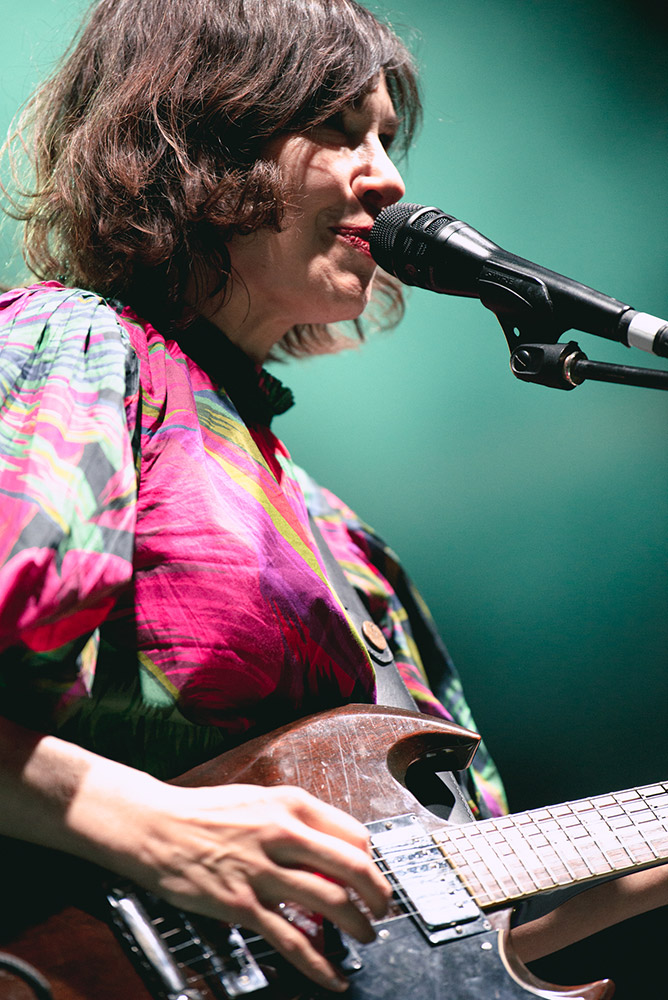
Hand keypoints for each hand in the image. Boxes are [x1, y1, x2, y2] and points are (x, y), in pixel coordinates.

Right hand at [78, 778, 390, 991]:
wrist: (154, 825)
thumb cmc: (204, 812)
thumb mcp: (259, 800)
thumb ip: (295, 822)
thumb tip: (330, 850)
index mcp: (289, 804)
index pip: (353, 834)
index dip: (370, 860)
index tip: (371, 874)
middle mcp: (281, 833)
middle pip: (352, 867)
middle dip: (378, 894)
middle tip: (383, 908)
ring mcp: (262, 871)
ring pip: (330, 902)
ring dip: (357, 925)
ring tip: (365, 935)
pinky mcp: (242, 905)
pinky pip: (292, 940)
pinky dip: (319, 964)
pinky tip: (333, 976)